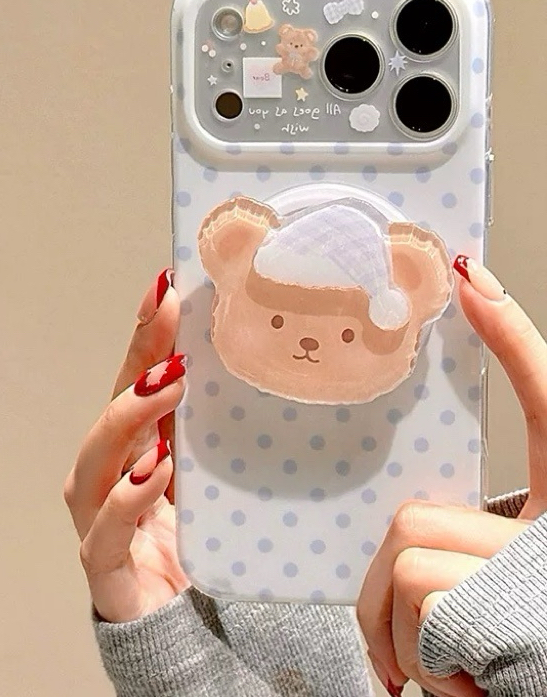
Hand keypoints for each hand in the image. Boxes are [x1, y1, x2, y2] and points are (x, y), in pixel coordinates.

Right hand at [63, 270, 191, 622]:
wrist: (185, 629)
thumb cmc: (198, 539)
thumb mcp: (212, 472)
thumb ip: (218, 429)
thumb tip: (262, 368)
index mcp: (135, 449)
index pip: (136, 380)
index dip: (147, 333)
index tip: (167, 283)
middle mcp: (108, 475)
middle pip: (113, 407)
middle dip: (139, 358)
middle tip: (168, 314)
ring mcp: (99, 517)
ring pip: (97, 460)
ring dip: (128, 417)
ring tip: (170, 383)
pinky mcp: (105, 563)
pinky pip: (108, 527)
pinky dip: (129, 496)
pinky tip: (155, 468)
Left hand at [358, 256, 546, 695]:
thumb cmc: (521, 652)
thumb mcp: (496, 580)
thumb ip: (460, 542)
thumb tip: (407, 528)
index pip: (546, 406)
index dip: (512, 338)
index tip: (470, 274)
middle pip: (414, 521)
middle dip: (396, 579)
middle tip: (431, 626)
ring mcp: (532, 587)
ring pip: (407, 567)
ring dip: (401, 630)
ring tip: (454, 664)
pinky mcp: (506, 626)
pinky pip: (416, 616)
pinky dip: (413, 662)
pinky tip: (462, 684)